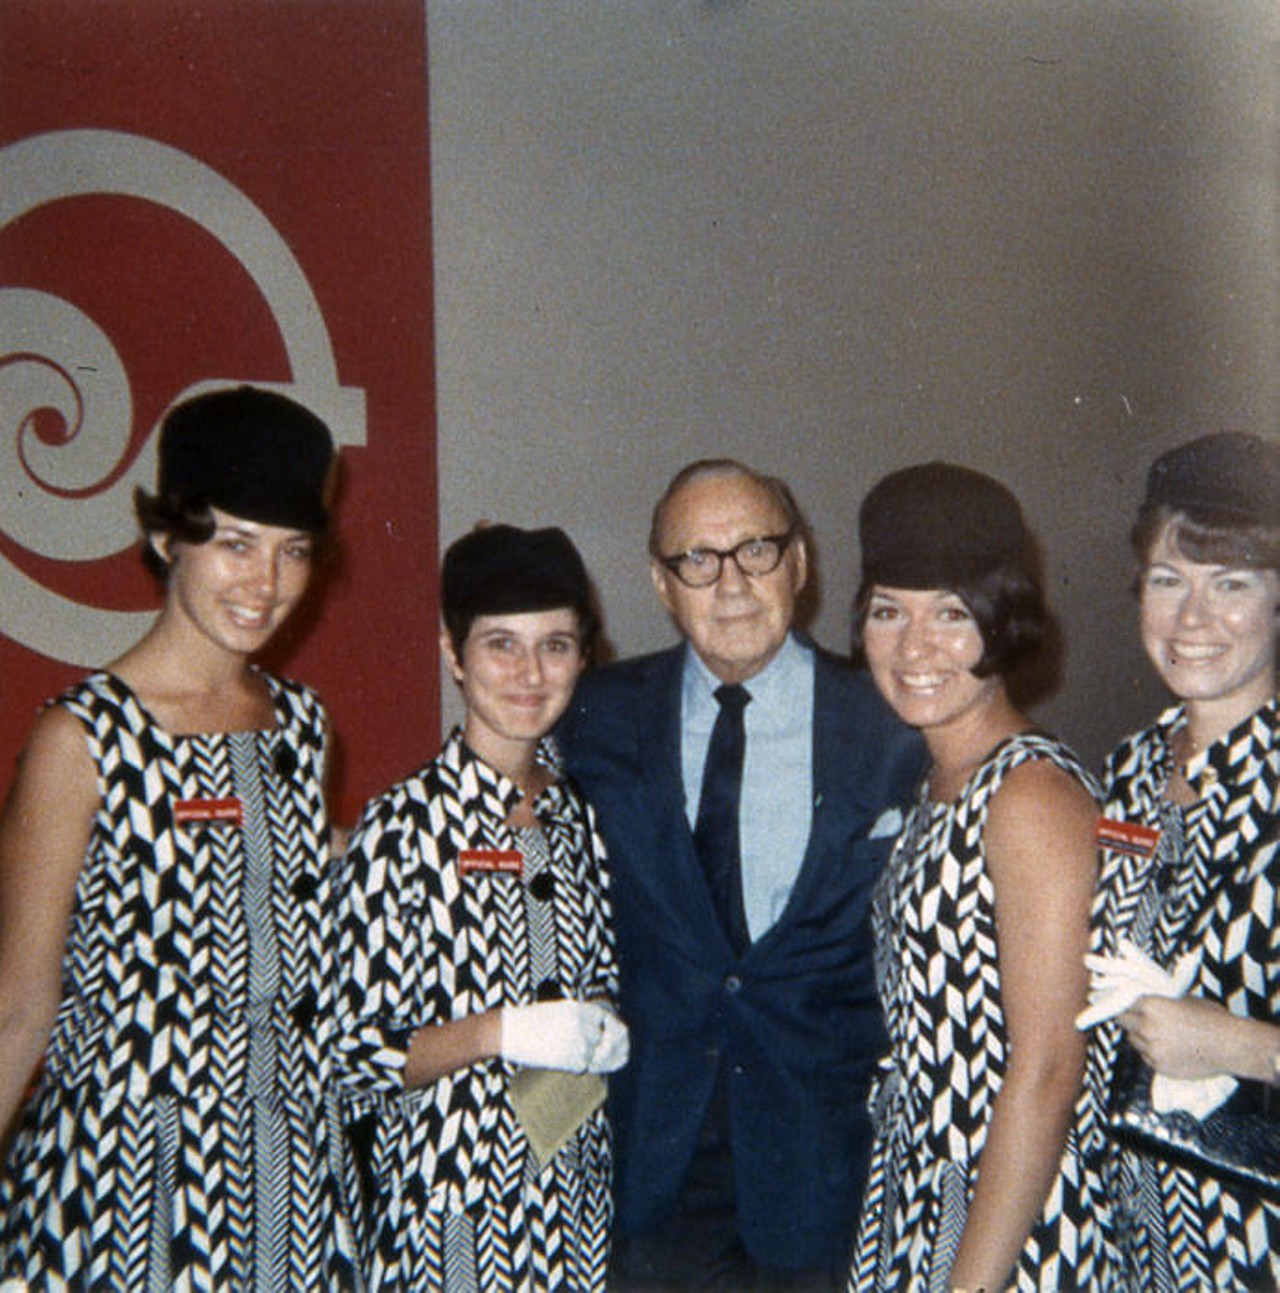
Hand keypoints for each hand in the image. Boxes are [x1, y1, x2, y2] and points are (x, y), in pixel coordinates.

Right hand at [500, 1000, 629, 1073]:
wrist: (508, 1031)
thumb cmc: (529, 1021)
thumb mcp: (557, 1010)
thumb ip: (577, 1017)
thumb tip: (594, 1030)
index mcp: (579, 1008)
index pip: (609, 1019)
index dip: (614, 1031)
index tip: (612, 1039)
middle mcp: (582, 1023)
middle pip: (607, 1040)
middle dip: (607, 1049)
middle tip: (600, 1056)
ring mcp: (577, 1041)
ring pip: (596, 1055)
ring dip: (591, 1059)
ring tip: (577, 1059)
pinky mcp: (568, 1058)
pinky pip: (583, 1066)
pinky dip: (578, 1067)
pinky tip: (568, 1064)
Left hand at [1119, 994, 1238, 1079]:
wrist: (1230, 1046)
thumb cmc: (1212, 1019)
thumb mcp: (1184, 999)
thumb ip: (1161, 1000)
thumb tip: (1149, 999)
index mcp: (1150, 1006)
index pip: (1122, 1003)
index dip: (1123, 1004)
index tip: (1122, 1005)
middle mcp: (1146, 1027)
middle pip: (1123, 1022)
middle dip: (1128, 1020)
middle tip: (1136, 1019)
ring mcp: (1152, 1049)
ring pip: (1133, 1040)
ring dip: (1139, 1037)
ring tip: (1156, 1034)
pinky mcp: (1159, 1066)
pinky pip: (1146, 1057)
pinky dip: (1151, 1052)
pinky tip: (1167, 1048)